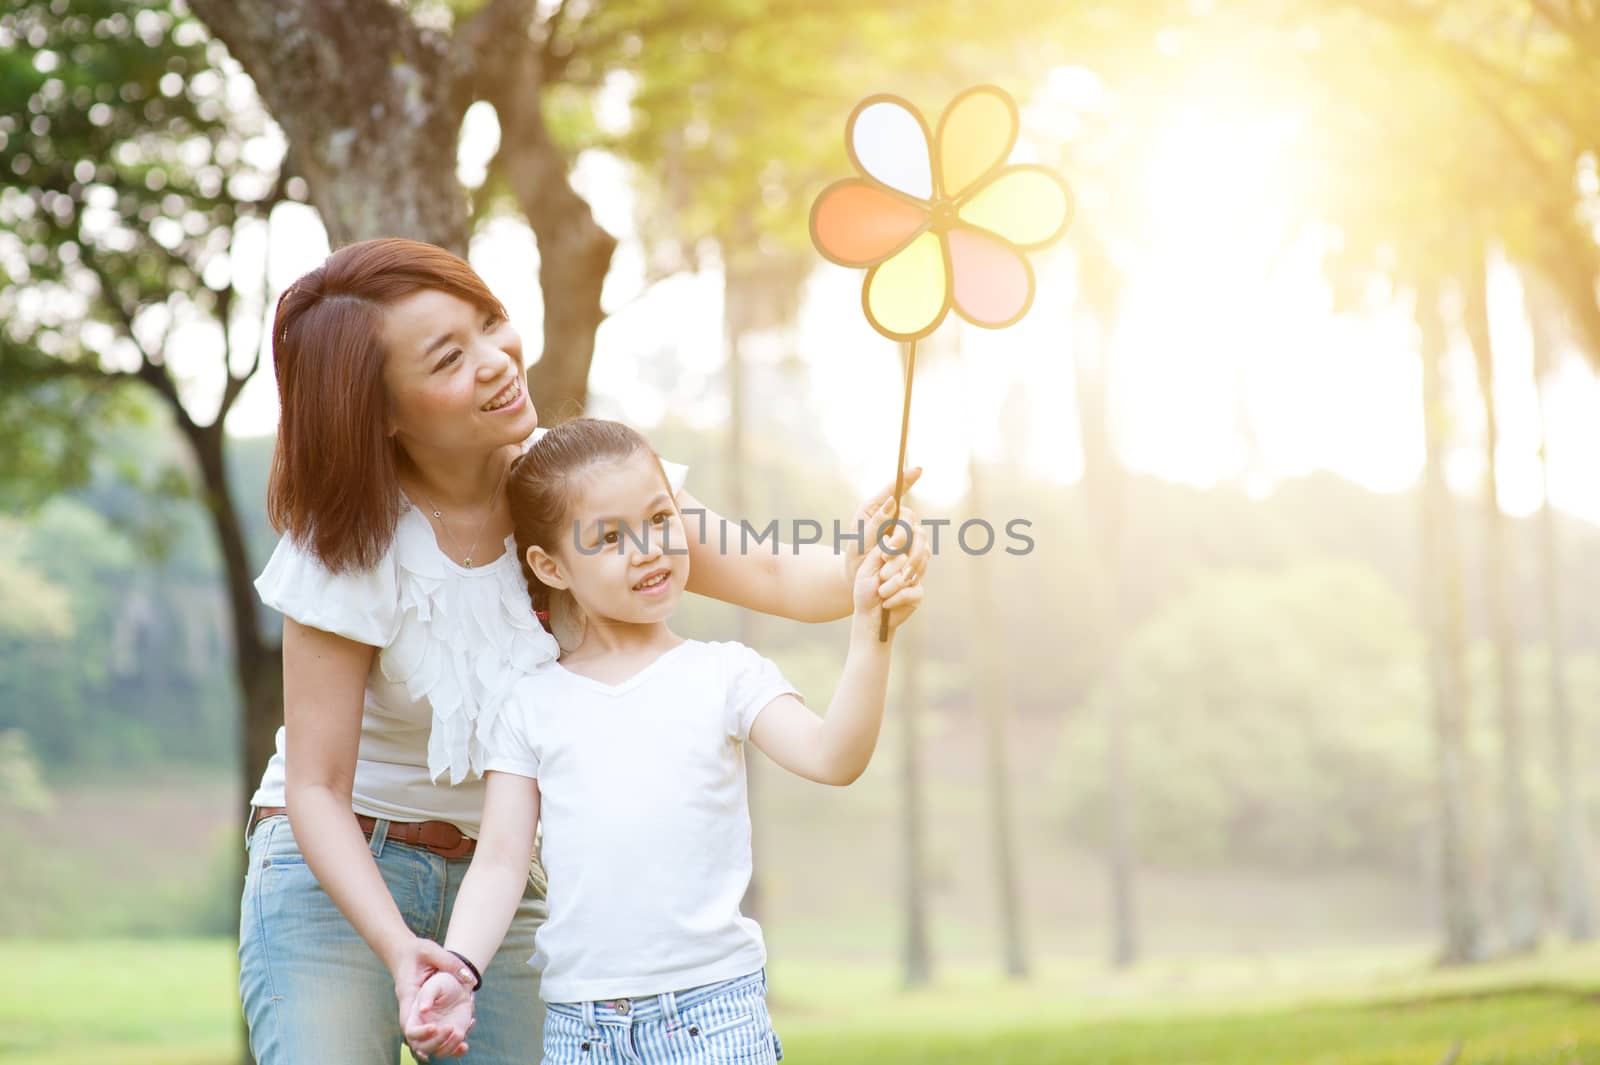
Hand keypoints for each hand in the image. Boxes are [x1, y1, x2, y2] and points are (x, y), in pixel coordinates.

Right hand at [390, 938, 475, 1057]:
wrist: (408, 953)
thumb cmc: (417, 951)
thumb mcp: (432, 951)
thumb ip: (449, 962)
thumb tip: (469, 979)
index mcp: (408, 995)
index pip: (408, 1022)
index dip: (419, 1032)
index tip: (435, 1028)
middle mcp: (412, 1008)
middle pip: (415, 1037)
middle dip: (433, 1041)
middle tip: (453, 1032)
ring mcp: (419, 1013)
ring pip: (424, 1039)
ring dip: (441, 1046)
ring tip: (462, 1044)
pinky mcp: (429, 1013)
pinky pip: (434, 1032)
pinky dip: (447, 1041)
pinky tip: (462, 1043)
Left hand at [844, 467, 923, 583]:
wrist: (861, 576)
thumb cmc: (857, 552)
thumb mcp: (860, 537)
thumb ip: (875, 521)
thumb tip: (891, 501)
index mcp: (881, 508)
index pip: (897, 489)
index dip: (908, 478)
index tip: (918, 469)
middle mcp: (898, 518)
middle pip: (910, 519)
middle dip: (900, 537)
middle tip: (886, 553)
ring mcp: (910, 534)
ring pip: (921, 538)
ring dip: (909, 553)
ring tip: (894, 566)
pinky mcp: (917, 551)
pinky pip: (924, 554)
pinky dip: (916, 564)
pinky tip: (906, 574)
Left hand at [853, 545, 924, 633]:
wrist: (869, 616)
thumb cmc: (865, 591)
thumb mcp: (866, 569)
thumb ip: (877, 553)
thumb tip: (888, 537)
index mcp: (893, 555)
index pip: (901, 543)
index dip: (894, 551)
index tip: (884, 559)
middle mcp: (906, 563)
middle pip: (906, 558)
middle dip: (889, 572)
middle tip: (880, 579)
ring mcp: (914, 577)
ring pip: (908, 576)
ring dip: (890, 587)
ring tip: (881, 593)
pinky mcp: (918, 593)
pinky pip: (910, 592)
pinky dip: (894, 599)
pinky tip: (887, 603)